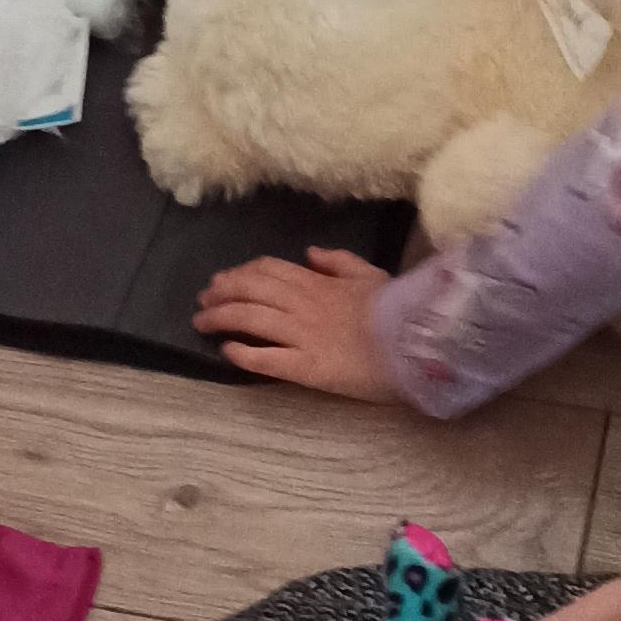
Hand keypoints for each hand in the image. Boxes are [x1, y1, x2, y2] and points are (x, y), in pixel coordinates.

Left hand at [193, 247, 399, 398]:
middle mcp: (303, 305)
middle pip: (250, 291)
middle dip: (221, 293)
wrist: (418, 345)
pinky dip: (243, 353)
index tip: (223, 279)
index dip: (240, 273)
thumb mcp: (372, 276)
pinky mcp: (307, 367)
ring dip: (220, 318)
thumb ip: (339, 261)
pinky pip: (267, 358)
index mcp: (318, 283)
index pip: (268, 270)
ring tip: (201, 322)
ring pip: (250, 319)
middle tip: (203, 300)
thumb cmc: (399, 312)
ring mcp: (303, 335)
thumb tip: (309, 252)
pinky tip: (228, 351)